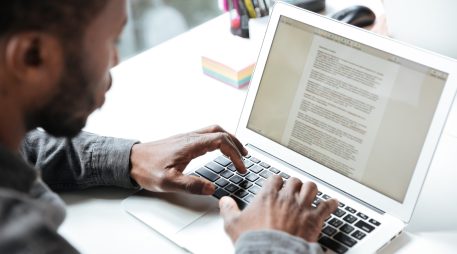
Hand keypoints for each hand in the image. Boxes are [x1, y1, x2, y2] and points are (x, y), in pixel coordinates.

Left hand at [130, 125, 247, 194]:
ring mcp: (186, 137)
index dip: (235, 154)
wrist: (129, 160)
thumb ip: (191, 185)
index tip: (240, 167)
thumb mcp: (168, 182)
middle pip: (220, 132)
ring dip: (228, 140)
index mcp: (190, 144)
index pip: (221, 141)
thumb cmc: (146, 169)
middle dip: (236, 143)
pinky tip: (218, 150)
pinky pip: (206, 135)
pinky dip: (218, 140)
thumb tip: (211, 188)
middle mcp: (190, 137)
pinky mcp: (182, 141)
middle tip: (245, 157)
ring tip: (237, 152)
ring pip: (214, 131)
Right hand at [219, 176, 337, 242]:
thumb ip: (228, 210)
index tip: (277, 185)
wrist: (272, 253)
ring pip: (311, 188)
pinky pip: (327, 206)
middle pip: (294, 181)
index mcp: (268, 196)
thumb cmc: (255, 240)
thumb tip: (224, 201)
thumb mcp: (233, 225)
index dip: (276, 181)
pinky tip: (333, 203)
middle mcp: (286, 198)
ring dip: (311, 190)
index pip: (274, 179)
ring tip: (310, 193)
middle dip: (294, 185)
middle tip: (294, 190)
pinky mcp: (315, 219)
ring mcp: (302, 207)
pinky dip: (331, 204)